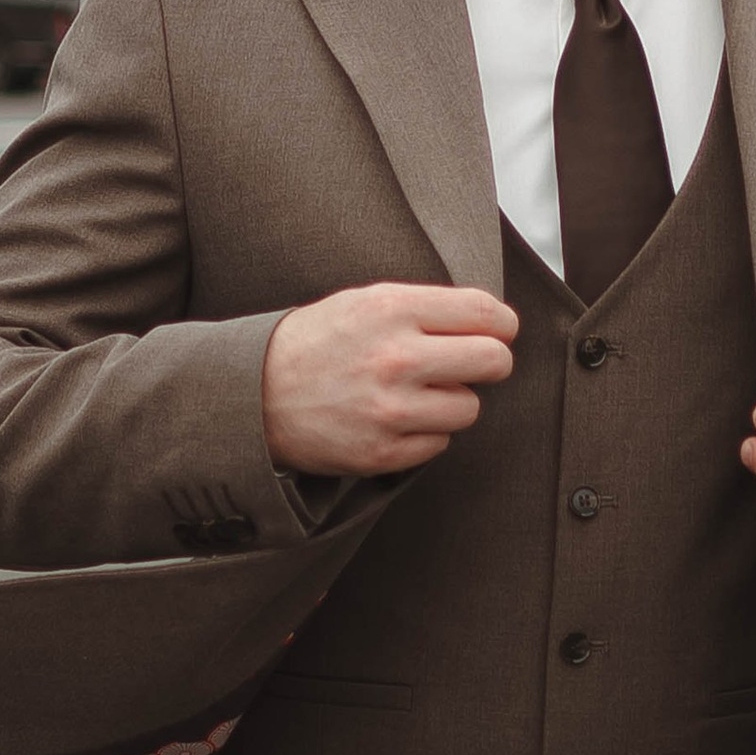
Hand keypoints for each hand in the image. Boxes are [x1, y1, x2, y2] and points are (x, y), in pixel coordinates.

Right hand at [261, 284, 519, 478]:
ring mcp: (390, 410)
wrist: (254, 393)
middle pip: (493, 361)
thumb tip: (491, 322)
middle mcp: (396, 358)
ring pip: (470, 408)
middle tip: (470, 363)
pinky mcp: (382, 453)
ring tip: (418, 392)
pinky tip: (395, 418)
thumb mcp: (365, 301)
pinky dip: (426, 433)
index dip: (502, 324)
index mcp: (393, 309)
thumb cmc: (317, 342)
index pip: (486, 313)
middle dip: (490, 362)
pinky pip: (440, 443)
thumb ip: (425, 307)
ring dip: (452, 401)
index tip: (497, 331)